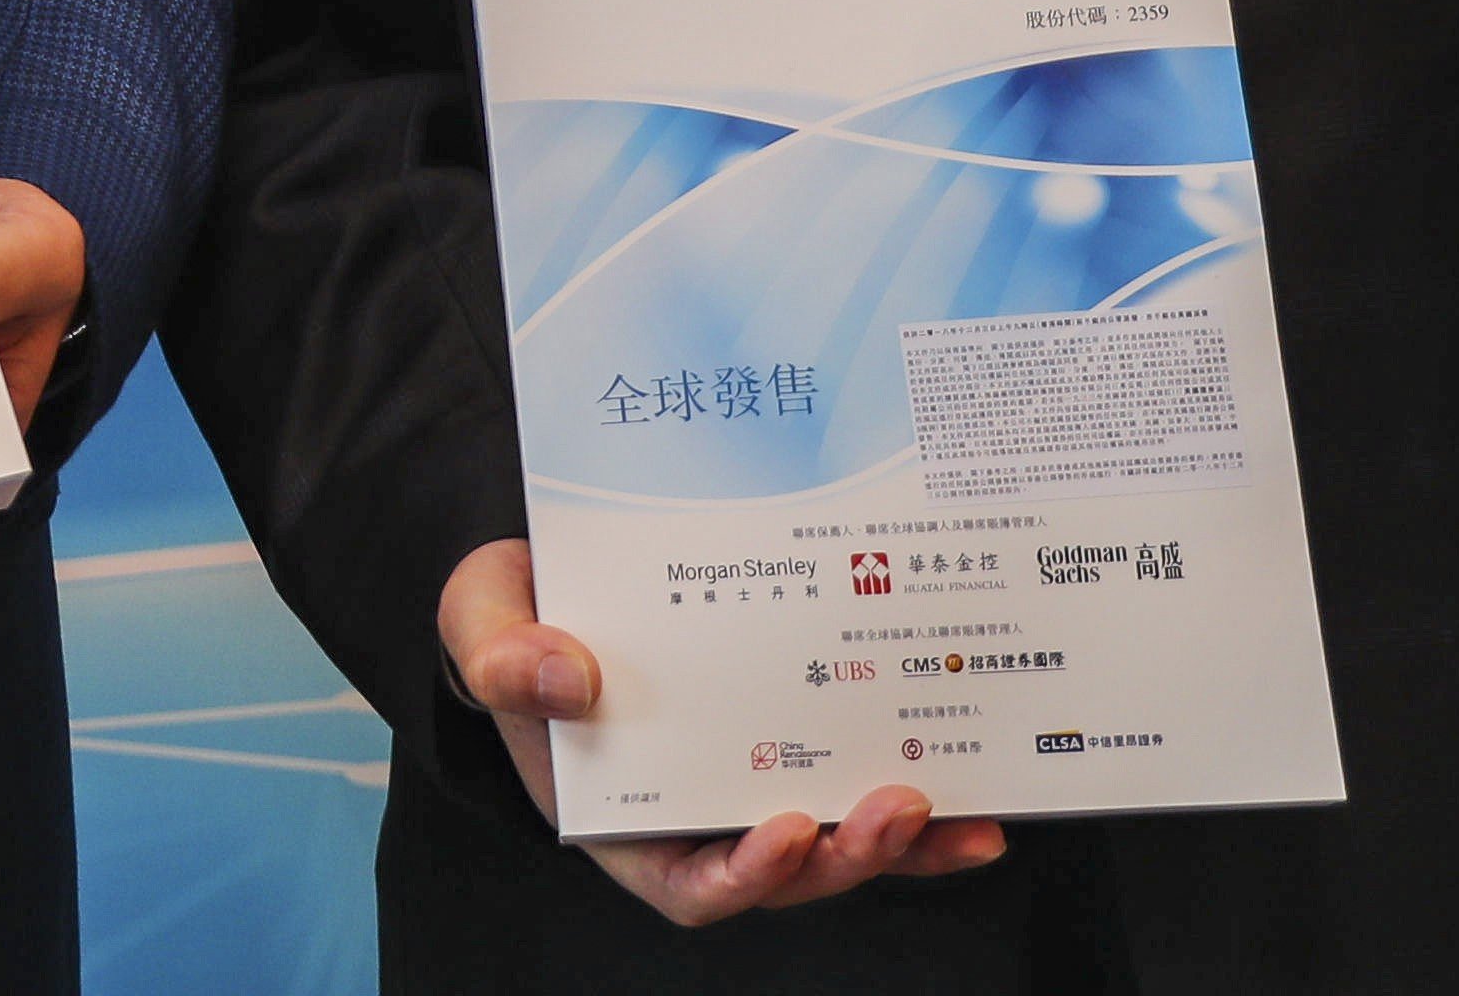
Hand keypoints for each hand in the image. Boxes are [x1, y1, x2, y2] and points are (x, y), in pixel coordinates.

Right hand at [440, 537, 1003, 922]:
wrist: (542, 574)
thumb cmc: (508, 618)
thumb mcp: (482, 629)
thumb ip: (504, 661)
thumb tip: (567, 678)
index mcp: (622, 816)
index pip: (688, 883)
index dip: (743, 875)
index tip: (784, 832)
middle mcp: (697, 816)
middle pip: (785, 868)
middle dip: (845, 853)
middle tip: (895, 806)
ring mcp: (752, 781)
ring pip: (837, 838)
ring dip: (900, 840)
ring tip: (954, 812)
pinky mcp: (795, 738)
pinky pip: (859, 780)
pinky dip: (920, 803)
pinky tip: (976, 796)